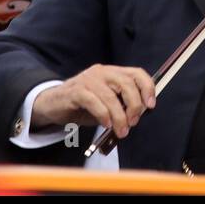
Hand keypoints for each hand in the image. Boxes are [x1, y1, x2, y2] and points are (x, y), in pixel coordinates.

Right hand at [31, 64, 156, 138]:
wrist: (53, 104)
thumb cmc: (83, 105)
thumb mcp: (106, 103)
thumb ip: (121, 105)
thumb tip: (138, 116)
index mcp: (113, 73)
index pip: (136, 73)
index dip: (147, 87)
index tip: (151, 105)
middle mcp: (102, 72)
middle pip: (126, 83)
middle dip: (134, 105)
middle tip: (133, 122)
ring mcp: (88, 80)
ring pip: (110, 96)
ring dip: (119, 116)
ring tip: (121, 131)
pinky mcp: (75, 91)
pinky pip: (93, 101)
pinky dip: (103, 114)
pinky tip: (106, 124)